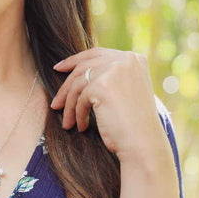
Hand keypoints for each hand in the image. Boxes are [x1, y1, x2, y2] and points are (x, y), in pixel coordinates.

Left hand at [50, 47, 165, 161]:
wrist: (143, 144)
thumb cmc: (134, 124)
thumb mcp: (126, 92)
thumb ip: (110, 77)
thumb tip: (81, 74)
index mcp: (133, 59)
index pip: (96, 54)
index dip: (74, 60)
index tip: (58, 69)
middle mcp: (125, 60)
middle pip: (83, 67)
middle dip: (65, 86)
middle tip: (55, 103)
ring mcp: (113, 70)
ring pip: (77, 84)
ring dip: (69, 105)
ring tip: (67, 122)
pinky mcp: (102, 85)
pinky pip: (79, 99)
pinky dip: (77, 114)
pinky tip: (81, 126)